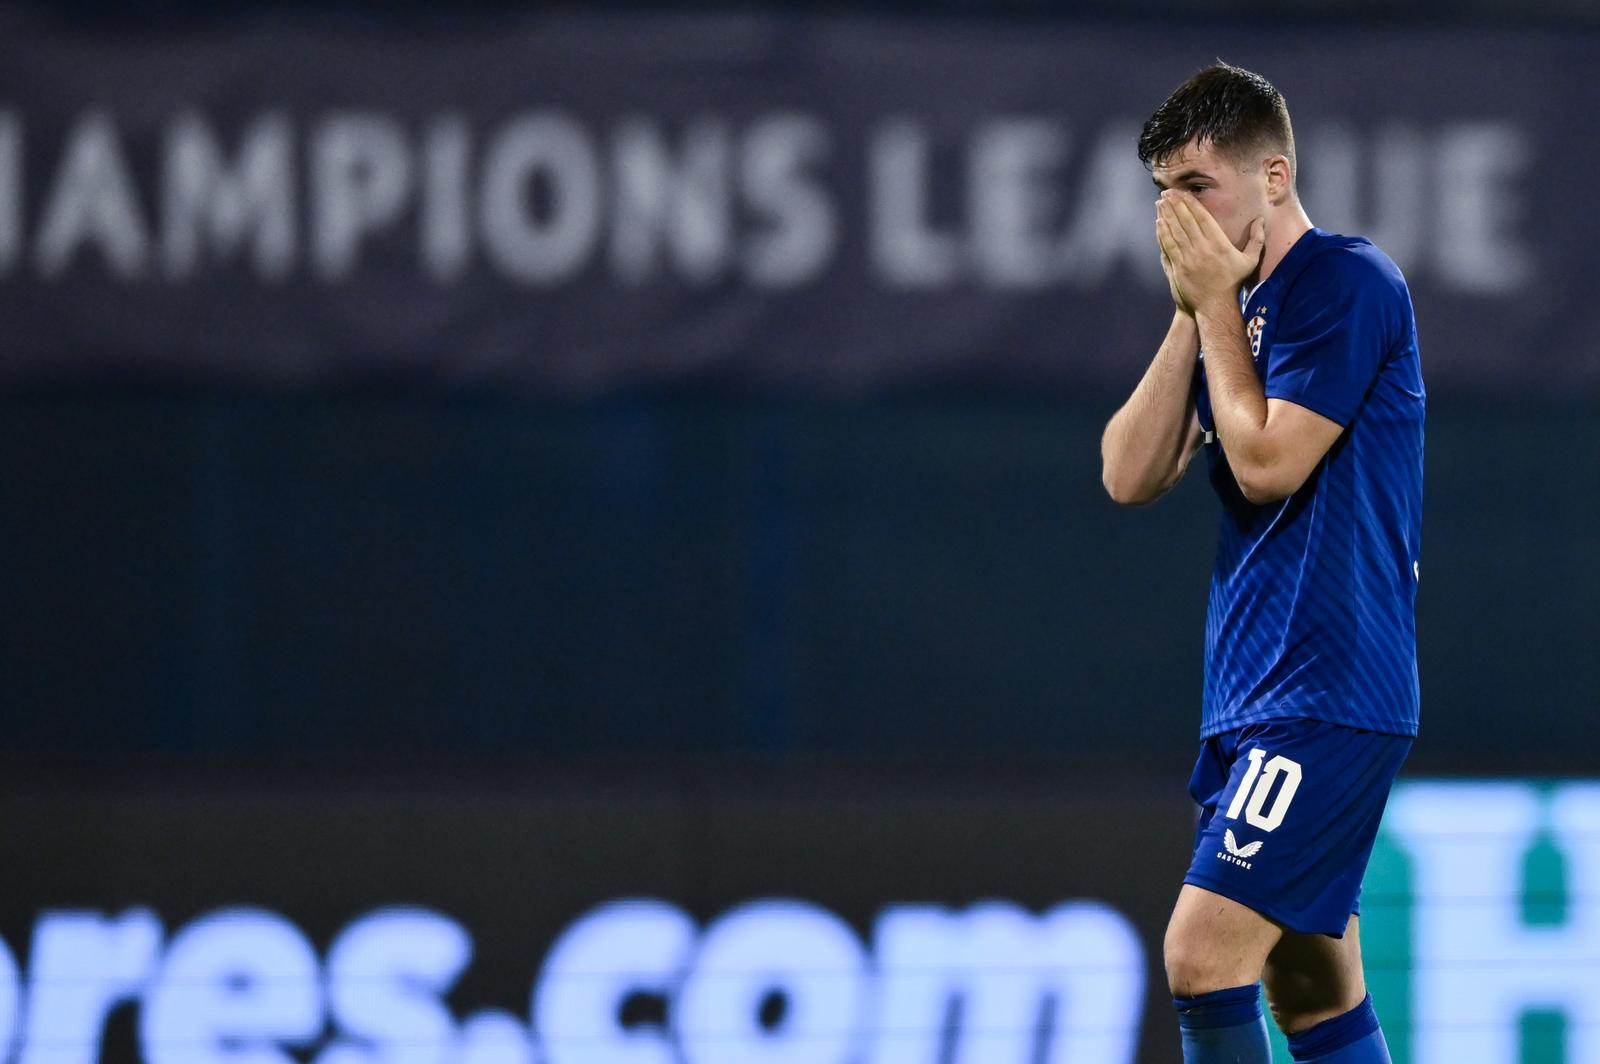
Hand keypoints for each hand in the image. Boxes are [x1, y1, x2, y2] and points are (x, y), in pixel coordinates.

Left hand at [1156, 192, 1264, 313]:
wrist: (1215, 306)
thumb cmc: (1233, 283)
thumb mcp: (1250, 261)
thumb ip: (1256, 239)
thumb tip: (1260, 220)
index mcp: (1219, 244)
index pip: (1202, 218)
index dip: (1191, 203)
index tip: (1182, 193)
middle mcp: (1202, 249)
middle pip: (1186, 221)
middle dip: (1175, 205)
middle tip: (1167, 192)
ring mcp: (1188, 259)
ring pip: (1175, 232)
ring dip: (1167, 216)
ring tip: (1160, 202)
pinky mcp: (1178, 268)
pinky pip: (1168, 247)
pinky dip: (1163, 233)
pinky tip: (1159, 223)